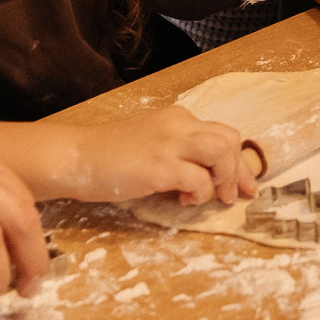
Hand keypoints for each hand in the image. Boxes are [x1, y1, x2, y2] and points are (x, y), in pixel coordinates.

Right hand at [52, 107, 256, 206]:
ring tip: (212, 197)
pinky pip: (199, 179)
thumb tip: (205, 176)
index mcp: (177, 118)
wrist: (76, 157)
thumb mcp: (150, 142)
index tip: (243, 185)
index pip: (221, 133)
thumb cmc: (108, 156)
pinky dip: (200, 194)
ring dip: (224, 179)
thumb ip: (177, 151)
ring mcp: (170, 144)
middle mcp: (179, 124)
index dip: (238, 160)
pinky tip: (184, 201)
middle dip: (238, 170)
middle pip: (229, 139)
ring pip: (222, 152)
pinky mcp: (160, 167)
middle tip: (233, 196)